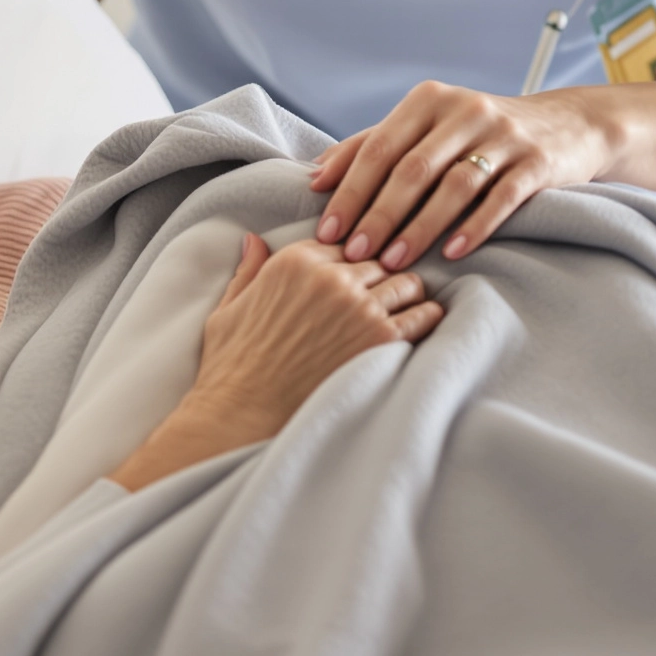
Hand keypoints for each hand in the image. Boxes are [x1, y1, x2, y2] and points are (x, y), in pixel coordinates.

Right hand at [191, 232, 441, 434]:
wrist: (243, 415)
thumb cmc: (232, 368)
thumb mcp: (229, 310)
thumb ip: (248, 271)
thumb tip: (253, 240)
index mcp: (295, 261)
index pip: (344, 244)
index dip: (350, 264)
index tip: (355, 281)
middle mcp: (331, 277)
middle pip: (378, 261)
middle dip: (381, 279)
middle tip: (383, 300)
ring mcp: (360, 307)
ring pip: (406, 283)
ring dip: (406, 296)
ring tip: (404, 312)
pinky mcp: (381, 339)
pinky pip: (422, 317)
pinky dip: (426, 320)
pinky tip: (422, 327)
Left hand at [308, 81, 616, 270]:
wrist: (568, 124)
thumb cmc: (479, 132)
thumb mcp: (428, 125)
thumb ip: (374, 145)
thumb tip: (316, 177)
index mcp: (428, 99)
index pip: (379, 148)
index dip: (350, 190)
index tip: (328, 230)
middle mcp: (464, 110)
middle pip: (412, 168)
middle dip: (378, 215)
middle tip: (355, 254)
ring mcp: (504, 135)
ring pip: (453, 186)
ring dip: (420, 228)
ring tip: (395, 263)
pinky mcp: (536, 161)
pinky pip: (501, 198)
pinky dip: (474, 227)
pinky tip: (452, 253)